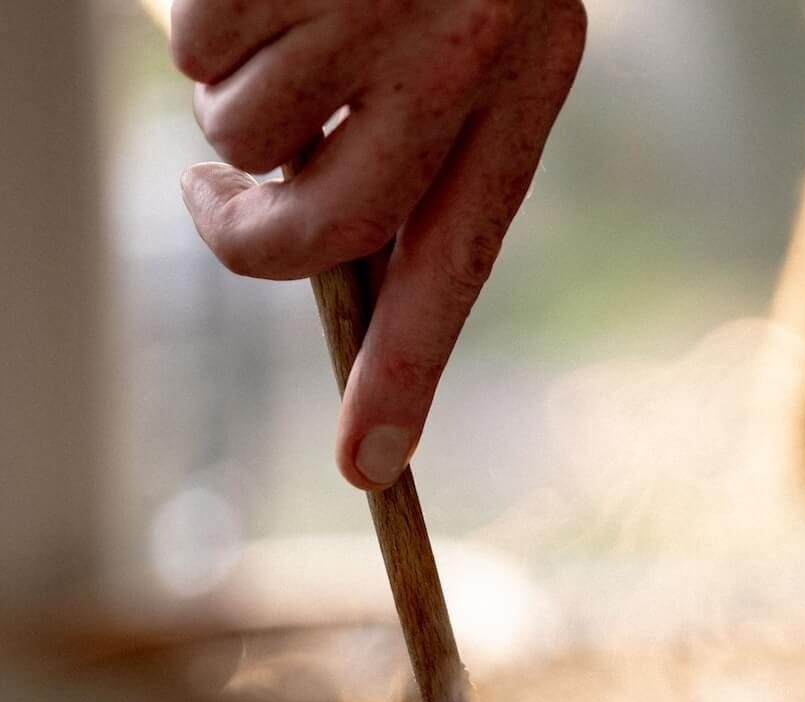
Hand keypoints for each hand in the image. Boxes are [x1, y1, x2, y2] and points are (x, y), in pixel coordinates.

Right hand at [171, 0, 586, 488]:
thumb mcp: (469, 29)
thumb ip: (414, 143)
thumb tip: (320, 258)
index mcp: (528, 75)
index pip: (459, 258)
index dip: (407, 368)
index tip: (369, 470)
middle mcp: (462, 50)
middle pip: (323, 225)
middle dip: (243, 237)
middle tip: (209, 201)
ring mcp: (372, 1)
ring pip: (242, 129)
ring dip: (226, 88)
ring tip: (277, 10)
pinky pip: (194, 43)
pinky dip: (196, 18)